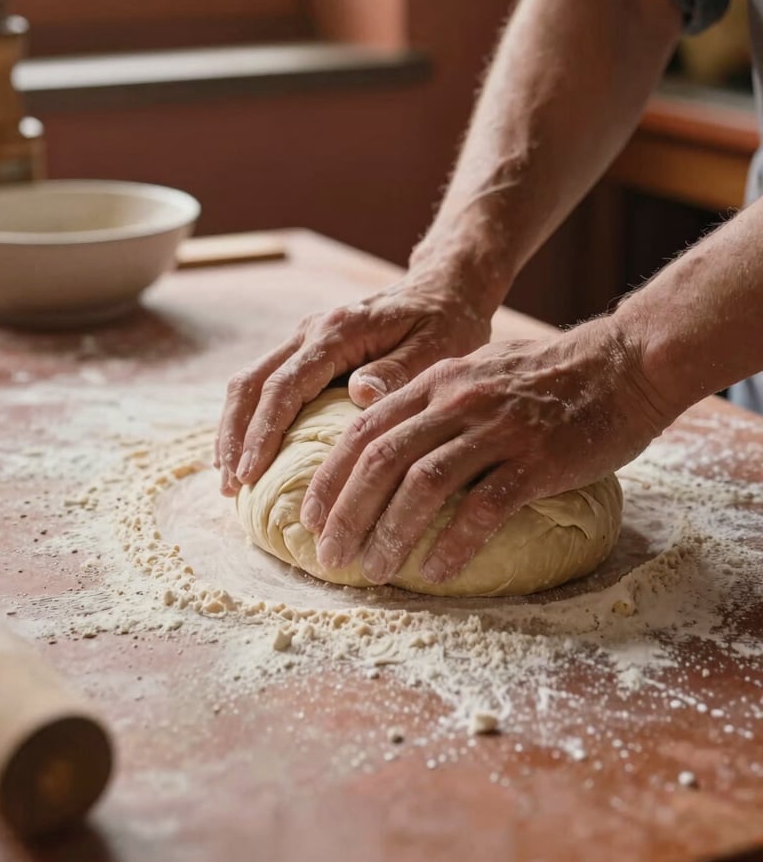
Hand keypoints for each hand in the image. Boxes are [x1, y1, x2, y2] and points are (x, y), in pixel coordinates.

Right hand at [214, 269, 493, 495]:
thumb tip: (358, 393)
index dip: (263, 431)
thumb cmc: (445, 321)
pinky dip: (249, 419)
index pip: (286, 385)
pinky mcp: (308, 350)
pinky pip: (266, 383)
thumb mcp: (437, 346)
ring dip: (234, 429)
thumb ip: (397, 370)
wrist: (443, 288)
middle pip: (252, 383)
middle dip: (235, 436)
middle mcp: (312, 330)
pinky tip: (247, 454)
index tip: (249, 474)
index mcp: (339, 331)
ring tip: (228, 480)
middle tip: (228, 487)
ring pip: (250, 382)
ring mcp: (305, 338)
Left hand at [301, 318, 670, 584]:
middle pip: (381, 458)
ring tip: (374, 571)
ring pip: (423, 483)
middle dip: (346, 511)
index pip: (364, 429)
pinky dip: (454, 542)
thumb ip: (434, 399)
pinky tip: (438, 571)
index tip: (310, 516)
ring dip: (390, 532)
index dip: (330, 476)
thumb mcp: (479, 371)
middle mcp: (458, 401)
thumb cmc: (551, 375)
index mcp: (438, 381)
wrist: (625, 364)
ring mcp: (497, 429)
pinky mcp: (537, 458)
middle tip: (329, 556)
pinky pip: (485, 506)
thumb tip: (391, 438)